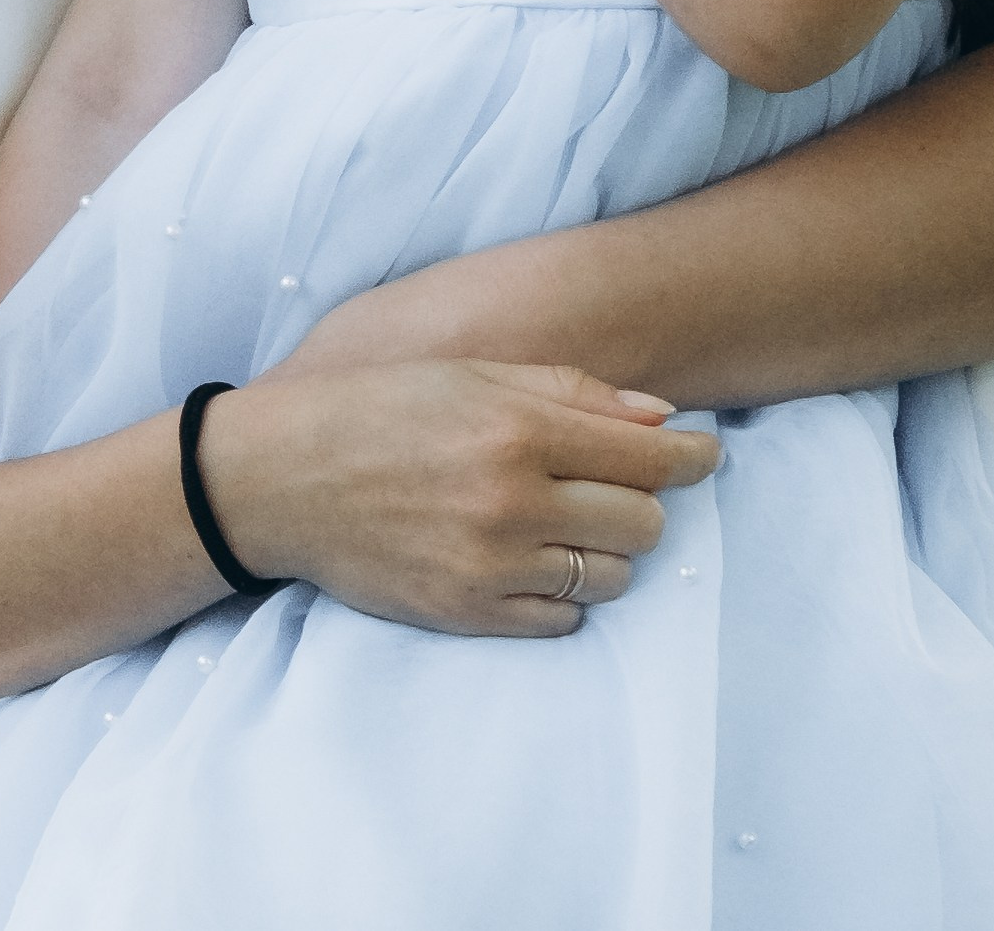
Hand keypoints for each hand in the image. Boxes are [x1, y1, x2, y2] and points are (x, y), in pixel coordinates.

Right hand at [195, 358, 717, 637]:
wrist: (285, 478)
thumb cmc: (382, 408)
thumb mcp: (476, 373)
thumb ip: (573, 392)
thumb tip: (661, 417)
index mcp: (519, 428)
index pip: (647, 457)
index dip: (692, 459)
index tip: (707, 457)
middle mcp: (513, 501)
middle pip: (642, 523)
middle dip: (650, 504)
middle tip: (630, 488)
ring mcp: (491, 566)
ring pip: (610, 577)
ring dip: (609, 550)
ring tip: (576, 523)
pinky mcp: (467, 614)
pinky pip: (561, 619)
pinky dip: (566, 593)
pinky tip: (540, 560)